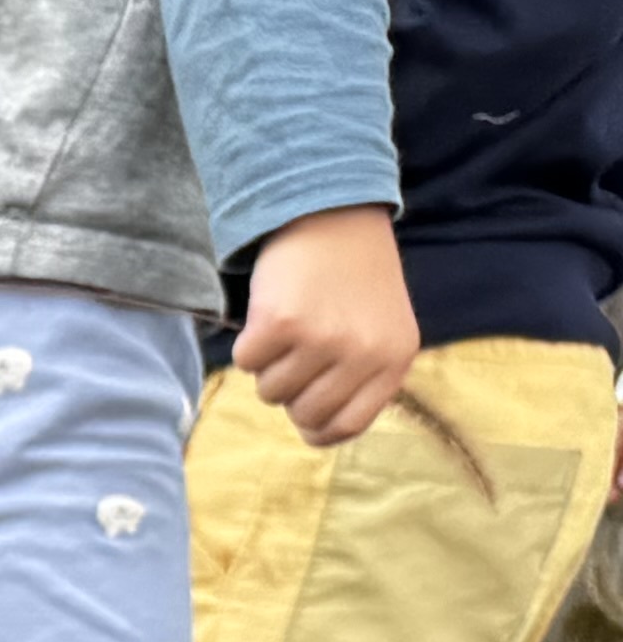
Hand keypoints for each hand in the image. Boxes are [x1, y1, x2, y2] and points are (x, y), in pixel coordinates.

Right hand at [232, 204, 417, 446]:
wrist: (334, 212)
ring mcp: (324, 339)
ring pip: (271, 391)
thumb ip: (360, 377)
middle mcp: (364, 353)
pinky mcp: (283, 323)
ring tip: (288, 327)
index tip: (304, 409)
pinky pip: (247, 362)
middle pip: (304, 414)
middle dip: (290, 391)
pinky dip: (248, 343)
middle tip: (296, 354)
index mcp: (394, 359)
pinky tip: (269, 314)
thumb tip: (316, 429)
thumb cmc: (352, 276)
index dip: (316, 426)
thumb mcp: (379, 328)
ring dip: (268, 365)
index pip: (346, 427)